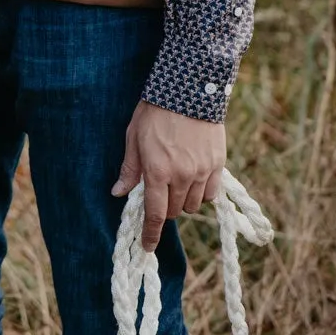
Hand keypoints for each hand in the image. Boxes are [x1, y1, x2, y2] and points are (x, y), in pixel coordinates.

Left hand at [112, 102, 225, 250]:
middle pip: (175, 211)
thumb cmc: (155, 111)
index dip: (150, 234)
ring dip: (183, 200)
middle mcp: (181, 176)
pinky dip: (202, 193)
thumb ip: (130, 169)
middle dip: (165, 208)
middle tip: (160, 191)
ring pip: (193, 205)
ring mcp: (202, 171)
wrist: (189, 88)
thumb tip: (118, 193)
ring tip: (177, 182)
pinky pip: (211, 194)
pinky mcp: (218, 164)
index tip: (147, 246)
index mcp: (157, 171)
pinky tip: (195, 180)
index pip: (155, 215)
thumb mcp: (134, 137)